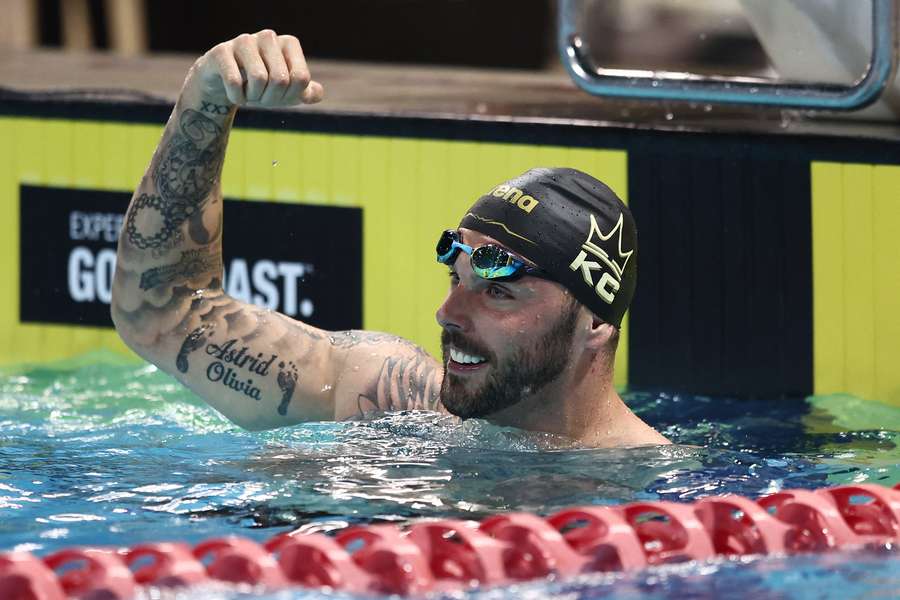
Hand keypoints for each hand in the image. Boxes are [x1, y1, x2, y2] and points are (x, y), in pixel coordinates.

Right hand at [187, 30, 323, 107]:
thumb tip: (316, 93)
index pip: (301, 78)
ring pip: (259, 78)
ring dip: (254, 97)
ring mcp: (244, 40)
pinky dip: (237, 97)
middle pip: (280, 80)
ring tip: (249, 94)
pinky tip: (235, 95)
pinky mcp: (221, 51)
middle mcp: (268, 37)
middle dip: (271, 98)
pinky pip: (234, 81)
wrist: (225, 84)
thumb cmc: (263, 86)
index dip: (291, 96)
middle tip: (261, 98)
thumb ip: (308, 93)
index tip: (280, 95)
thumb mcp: (288, 92)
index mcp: (289, 43)